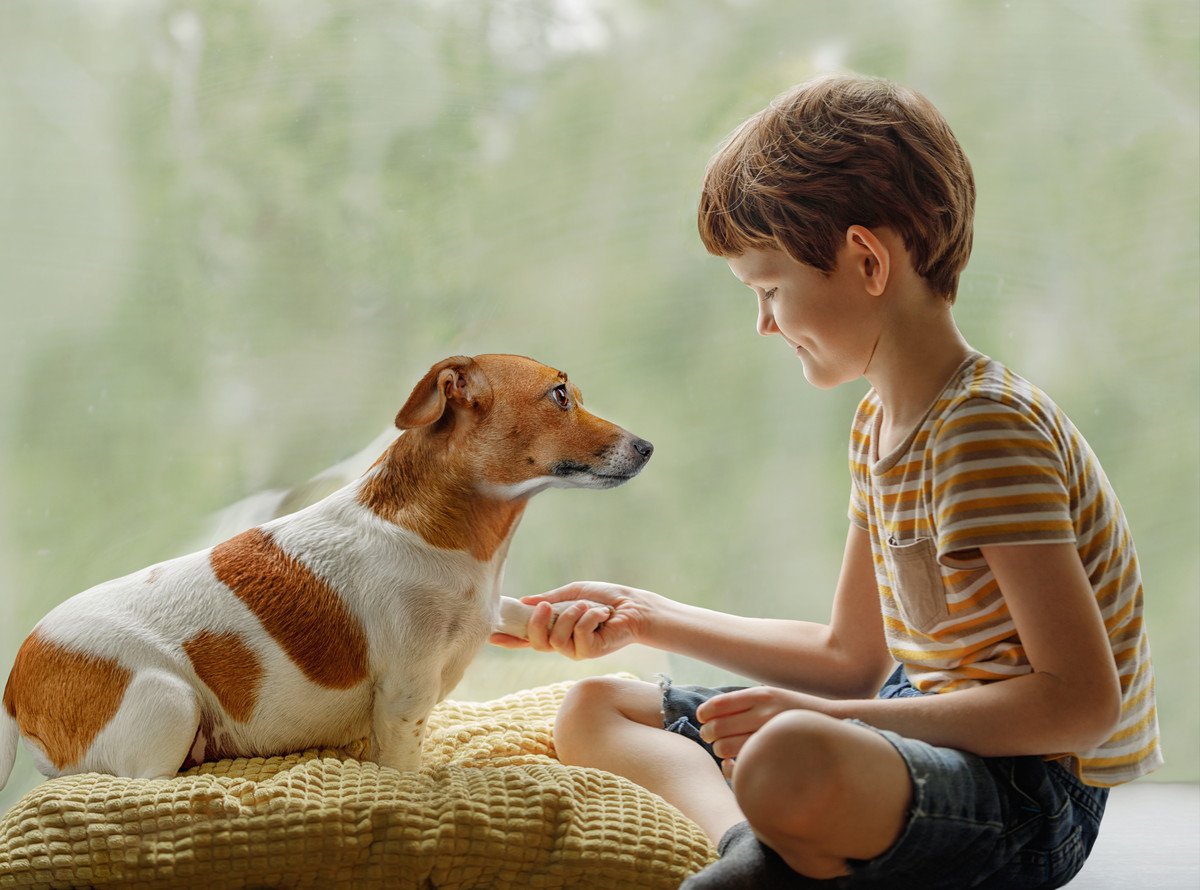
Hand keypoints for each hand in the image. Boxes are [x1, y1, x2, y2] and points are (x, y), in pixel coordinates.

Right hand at [488, 581, 657, 659]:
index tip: (491, 635)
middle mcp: (563, 643)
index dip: (509, 639)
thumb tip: (525, 601)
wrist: (634, 605)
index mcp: (556, 628)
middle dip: (536, 623)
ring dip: (572, 616)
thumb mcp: (572, 593)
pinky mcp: (591, 652)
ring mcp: (576, 650)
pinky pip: (579, 636)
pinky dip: (590, 618)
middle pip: (536, 642)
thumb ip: (549, 598)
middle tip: (544, 606)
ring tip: (589, 607)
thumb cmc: (605, 598)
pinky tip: (603, 615)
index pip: (527, 637)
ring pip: (557, 640)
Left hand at [696, 686, 822, 777]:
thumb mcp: (772, 697)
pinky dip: (733, 765)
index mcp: (761, 695)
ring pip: (726, 748)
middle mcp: (765, 712)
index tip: (703, 719)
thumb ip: (746, 703)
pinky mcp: (775, 753)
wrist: (835, 724)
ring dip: (720, 751)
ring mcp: (770, 733)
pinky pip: (743, 763)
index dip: (705, 714)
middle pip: (718, 728)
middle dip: (709, 735)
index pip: (718, 704)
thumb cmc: (794, 712)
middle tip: (712, 738)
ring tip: (725, 750)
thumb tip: (709, 712)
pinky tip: (735, 763)